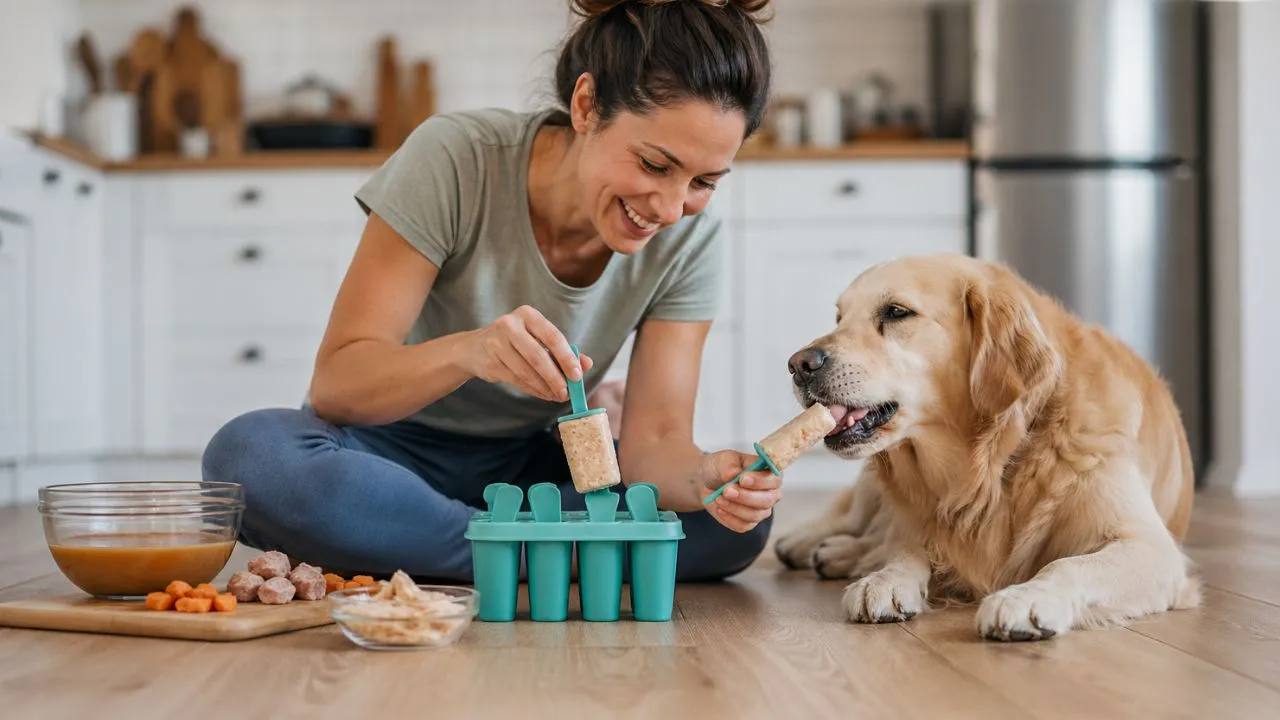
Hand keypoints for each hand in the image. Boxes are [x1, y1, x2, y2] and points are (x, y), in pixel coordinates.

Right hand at [463, 305, 593, 401]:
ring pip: (526, 371)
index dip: (567, 358)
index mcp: (528, 315)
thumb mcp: (539, 339)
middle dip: (555, 377)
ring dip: (544, 387)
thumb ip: (564, 350)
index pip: (552, 336)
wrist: (476, 348)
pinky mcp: (489, 361)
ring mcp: (496, 342)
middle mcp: (509, 324)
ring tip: (557, 395)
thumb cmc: (516, 342)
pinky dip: (532, 390)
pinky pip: (516, 380)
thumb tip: (587, 364)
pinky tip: (543, 394)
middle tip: (567, 393)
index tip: (578, 376)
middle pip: (538, 356)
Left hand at [699, 450, 781, 532]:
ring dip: (735, 507)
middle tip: (727, 490)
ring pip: (755, 515)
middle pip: (767, 500)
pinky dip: (729, 518)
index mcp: (769, 473)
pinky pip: (743, 525)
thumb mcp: (723, 459)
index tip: (743, 479)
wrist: (707, 482)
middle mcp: (770, 493)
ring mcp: (761, 509)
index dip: (760, 481)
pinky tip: (720, 508)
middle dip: (745, 496)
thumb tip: (734, 474)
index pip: (775, 479)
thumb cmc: (721, 467)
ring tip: (719, 498)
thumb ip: (730, 465)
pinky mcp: (749, 522)